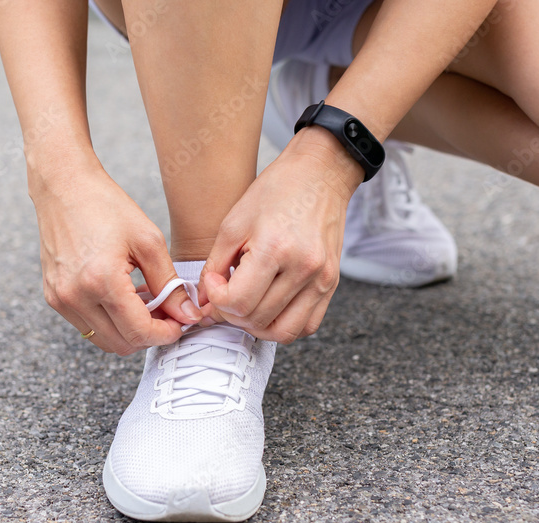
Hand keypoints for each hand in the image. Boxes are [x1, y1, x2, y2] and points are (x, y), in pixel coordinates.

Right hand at [31, 164, 201, 354]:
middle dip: (150, 334)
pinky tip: (124, 297)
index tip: (181, 322)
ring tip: (146, 302)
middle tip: (168, 312)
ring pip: (104, 340)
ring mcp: (60, 299)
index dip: (166, 334)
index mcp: (101, 280)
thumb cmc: (106, 206)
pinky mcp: (53, 297)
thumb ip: (170, 284)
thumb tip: (188, 316)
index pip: (140, 332)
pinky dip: (110, 321)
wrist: (64, 187)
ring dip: (130, 331)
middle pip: (122, 344)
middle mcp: (74, 296)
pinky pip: (88, 326)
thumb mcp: (149, 242)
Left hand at [200, 128, 362, 342]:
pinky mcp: (332, 285)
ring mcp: (322, 280)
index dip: (217, 300)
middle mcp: (304, 269)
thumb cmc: (276, 192)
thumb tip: (205, 302)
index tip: (215, 282)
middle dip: (232, 313)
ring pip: (282, 332)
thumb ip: (215, 265)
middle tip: (226, 295)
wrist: (320, 175)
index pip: (238, 302)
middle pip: (257, 320)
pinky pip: (307, 326)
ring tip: (247, 305)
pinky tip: (271, 307)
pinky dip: (284, 325)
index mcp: (275, 248)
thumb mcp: (234, 223)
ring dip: (258, 326)